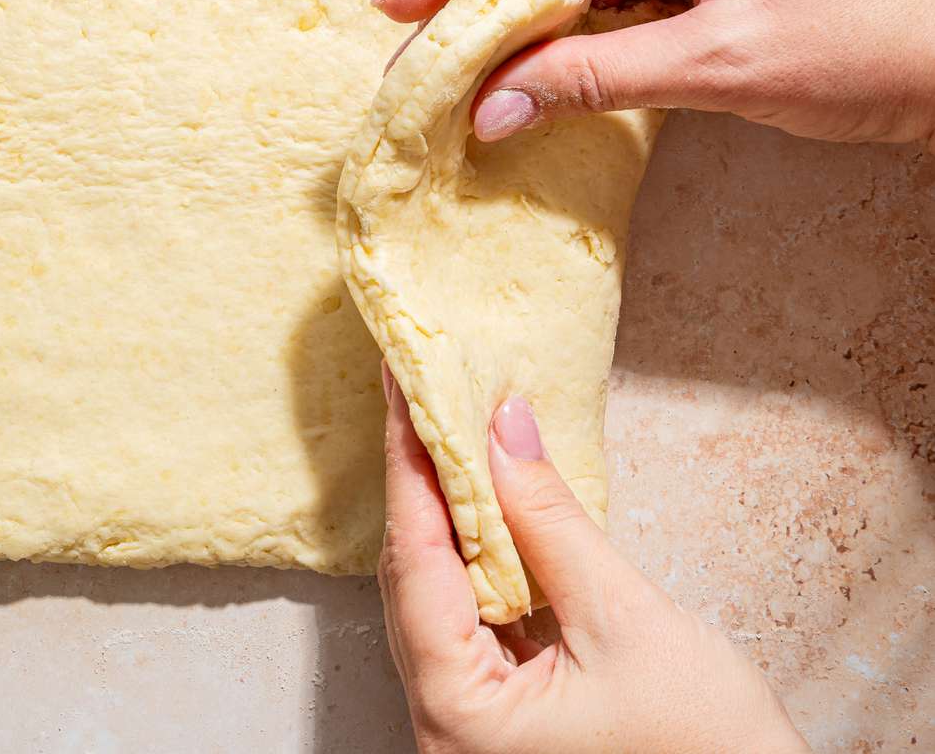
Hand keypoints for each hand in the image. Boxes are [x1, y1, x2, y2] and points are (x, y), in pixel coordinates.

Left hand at [378, 364, 807, 752]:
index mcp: (459, 714)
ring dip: (449, 520)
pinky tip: (486, 505)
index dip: (408, 469)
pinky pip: (470, 621)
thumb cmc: (709, 748)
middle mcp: (445, 726)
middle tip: (421, 398)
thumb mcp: (625, 619)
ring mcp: (469, 724)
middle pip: (415, 581)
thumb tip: (503, 431)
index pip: (414, 564)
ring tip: (450, 436)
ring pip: (439, 598)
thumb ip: (552, 520)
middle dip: (423, 487)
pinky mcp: (499, 715)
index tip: (401, 392)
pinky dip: (478, 562)